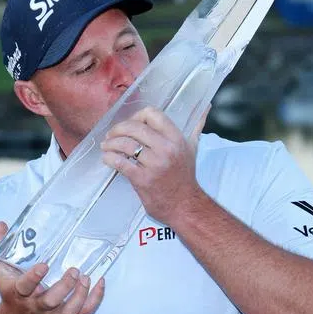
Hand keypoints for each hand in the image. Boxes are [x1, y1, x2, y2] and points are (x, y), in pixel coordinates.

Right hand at [0, 222, 104, 313]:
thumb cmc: (11, 294)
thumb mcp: (0, 272)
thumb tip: (1, 225)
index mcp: (19, 294)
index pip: (25, 287)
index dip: (34, 278)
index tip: (44, 265)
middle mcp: (35, 306)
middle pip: (50, 301)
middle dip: (64, 287)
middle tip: (74, 270)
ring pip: (68, 310)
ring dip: (80, 295)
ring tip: (87, 278)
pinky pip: (83, 312)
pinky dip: (94, 300)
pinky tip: (99, 283)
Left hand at [100, 106, 205, 224]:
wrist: (184, 205)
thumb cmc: (185, 177)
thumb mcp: (192, 148)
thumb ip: (196, 127)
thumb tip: (206, 108)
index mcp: (176, 139)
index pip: (152, 114)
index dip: (136, 116)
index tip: (131, 124)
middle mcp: (166, 149)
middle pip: (134, 127)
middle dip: (118, 129)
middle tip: (111, 135)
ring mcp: (154, 164)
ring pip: (125, 144)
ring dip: (111, 143)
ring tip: (106, 146)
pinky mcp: (142, 179)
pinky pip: (120, 162)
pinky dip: (109, 158)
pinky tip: (107, 158)